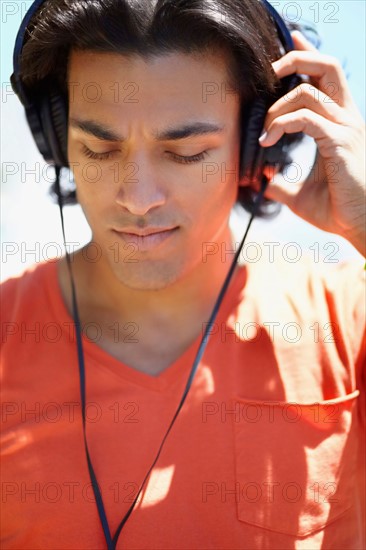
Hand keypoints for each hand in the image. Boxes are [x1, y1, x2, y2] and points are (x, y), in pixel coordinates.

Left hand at [259, 30, 364, 255]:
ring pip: (309, 90)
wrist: (358, 226)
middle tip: (269, 72)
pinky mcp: (340, 141)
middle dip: (295, 59)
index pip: (326, 77)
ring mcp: (345, 128)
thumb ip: (281, 184)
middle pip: (326, 66)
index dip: (308, 55)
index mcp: (340, 123)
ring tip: (263, 131)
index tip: (290, 43)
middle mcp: (346, 118)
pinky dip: (280, 124)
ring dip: (277, 106)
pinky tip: (267, 141)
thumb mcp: (300, 195)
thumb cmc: (336, 209)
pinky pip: (305, 118)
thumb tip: (262, 182)